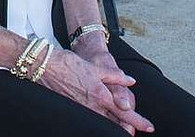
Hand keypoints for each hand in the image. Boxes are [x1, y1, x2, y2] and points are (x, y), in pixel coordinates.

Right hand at [38, 46, 153, 134]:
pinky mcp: (72, 111)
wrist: (46, 66)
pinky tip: (100, 118)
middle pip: (114, 124)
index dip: (138, 121)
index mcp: (101, 95)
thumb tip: (130, 80)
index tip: (149, 127)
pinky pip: (90, 120)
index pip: (125, 112)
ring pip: (102, 124)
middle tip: (134, 131)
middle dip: (126, 128)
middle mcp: (92, 106)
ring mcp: (82, 110)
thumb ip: (115, 76)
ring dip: (112, 125)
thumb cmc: (69, 64)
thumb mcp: (97, 67)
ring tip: (120, 126)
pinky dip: (99, 121)